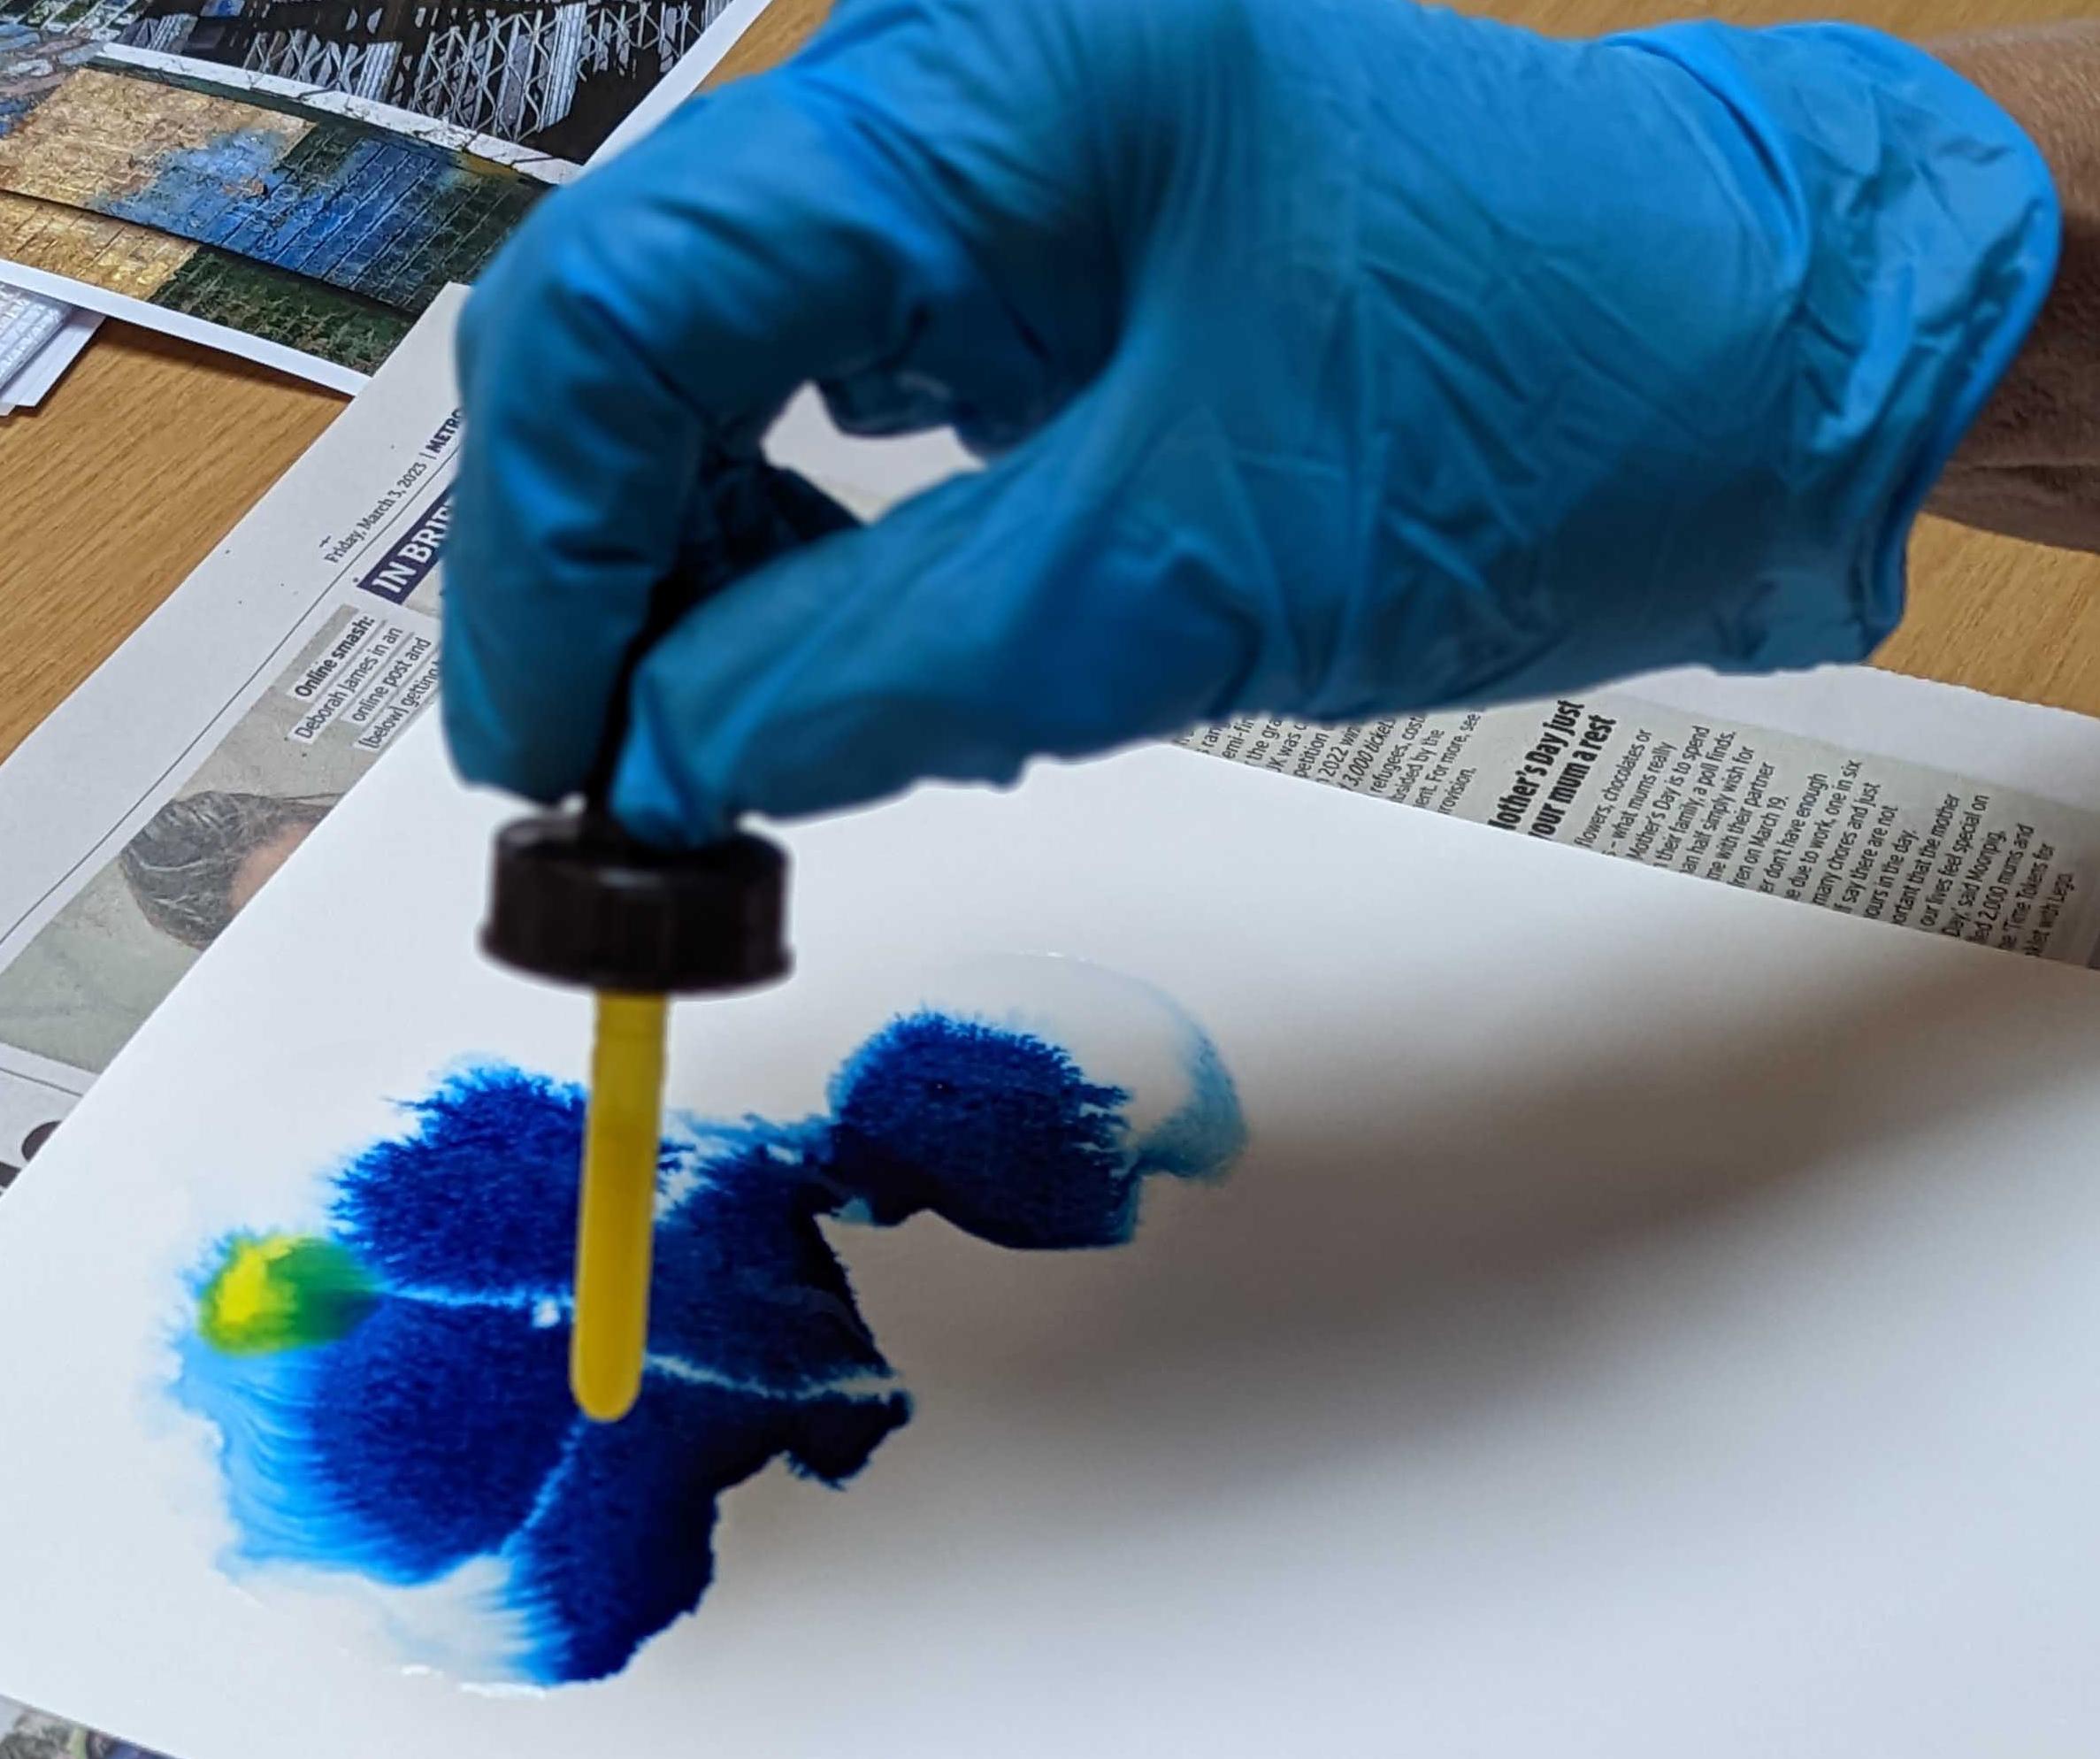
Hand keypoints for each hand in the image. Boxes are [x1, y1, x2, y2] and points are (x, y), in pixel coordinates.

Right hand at [441, 0, 2055, 845]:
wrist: (1745, 374)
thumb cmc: (1547, 403)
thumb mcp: (1183, 582)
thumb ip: (881, 676)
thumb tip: (657, 769)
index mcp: (987, 95)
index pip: (626, 303)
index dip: (549, 551)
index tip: (546, 750)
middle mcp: (953, 101)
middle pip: (640, 326)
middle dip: (597, 569)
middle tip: (607, 783)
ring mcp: (988, 184)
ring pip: (719, 377)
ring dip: (691, 577)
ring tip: (728, 748)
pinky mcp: (1034, 278)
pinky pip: (836, 414)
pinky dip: (800, 559)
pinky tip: (825, 669)